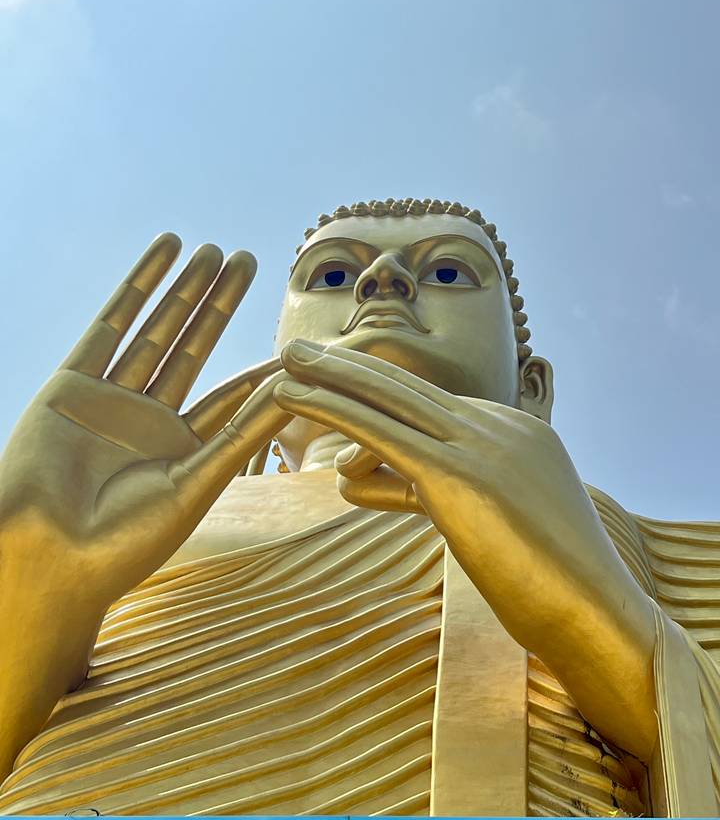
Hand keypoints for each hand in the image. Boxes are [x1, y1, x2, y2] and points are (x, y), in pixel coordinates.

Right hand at [0, 234, 288, 667]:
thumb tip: (293, 390)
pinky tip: (165, 251)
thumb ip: (242, 434)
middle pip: (193, 348)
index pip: (230, 397)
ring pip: (157, 330)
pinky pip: (112, 324)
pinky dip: (140, 285)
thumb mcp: (196, 484)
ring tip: (213, 249)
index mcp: (181, 453)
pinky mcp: (73, 383)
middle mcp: (147, 421)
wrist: (47, 559)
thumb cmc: (126, 541)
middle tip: (248, 259)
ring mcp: (110, 399)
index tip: (294, 340)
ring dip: (185, 288)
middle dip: (220, 304)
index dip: (262, 368)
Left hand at [275, 338, 657, 759]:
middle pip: (406, 388)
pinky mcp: (457, 475)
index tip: (335, 381)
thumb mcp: (485, 520)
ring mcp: (480, 445)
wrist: (594, 614)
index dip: (374, 396)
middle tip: (300, 347)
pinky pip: (379, 431)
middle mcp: (496, 426)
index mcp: (512, 432)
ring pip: (388, 399)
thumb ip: (426, 491)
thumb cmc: (545, 580)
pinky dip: (331, 407)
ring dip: (330, 376)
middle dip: (349, 365)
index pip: (430, 412)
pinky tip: (292, 394)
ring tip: (285, 361)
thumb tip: (366, 479)